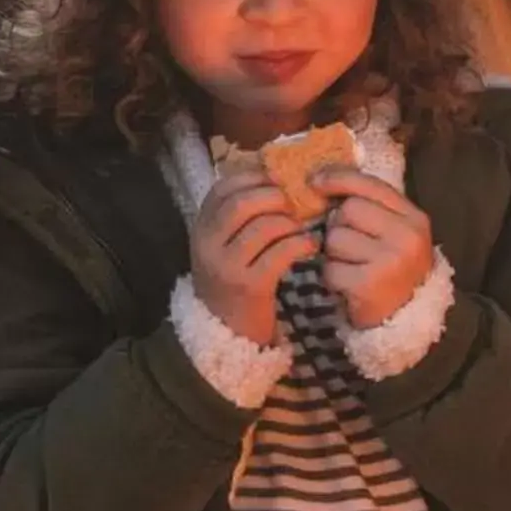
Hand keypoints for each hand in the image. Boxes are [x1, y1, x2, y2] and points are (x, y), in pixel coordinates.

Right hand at [188, 155, 306, 346]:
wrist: (225, 333)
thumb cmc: (232, 281)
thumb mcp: (223, 245)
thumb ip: (239, 215)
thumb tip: (274, 176)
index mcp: (201, 228)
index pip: (223, 187)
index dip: (253, 177)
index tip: (276, 181)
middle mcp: (208, 244)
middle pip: (242, 203)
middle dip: (274, 197)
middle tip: (292, 203)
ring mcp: (227, 266)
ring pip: (264, 225)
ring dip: (290, 222)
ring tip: (301, 228)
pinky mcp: (250, 285)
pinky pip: (280, 252)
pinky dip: (300, 244)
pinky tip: (309, 246)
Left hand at [311, 169, 436, 328]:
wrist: (405, 319)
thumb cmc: (392, 268)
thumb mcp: (393, 231)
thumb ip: (369, 204)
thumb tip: (320, 179)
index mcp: (414, 217)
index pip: (370, 185)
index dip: (338, 179)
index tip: (315, 181)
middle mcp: (407, 236)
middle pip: (348, 210)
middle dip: (339, 225)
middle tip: (351, 245)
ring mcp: (390, 261)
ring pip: (335, 238)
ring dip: (334, 253)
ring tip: (351, 265)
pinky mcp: (369, 285)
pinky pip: (330, 267)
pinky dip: (332, 276)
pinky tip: (347, 283)